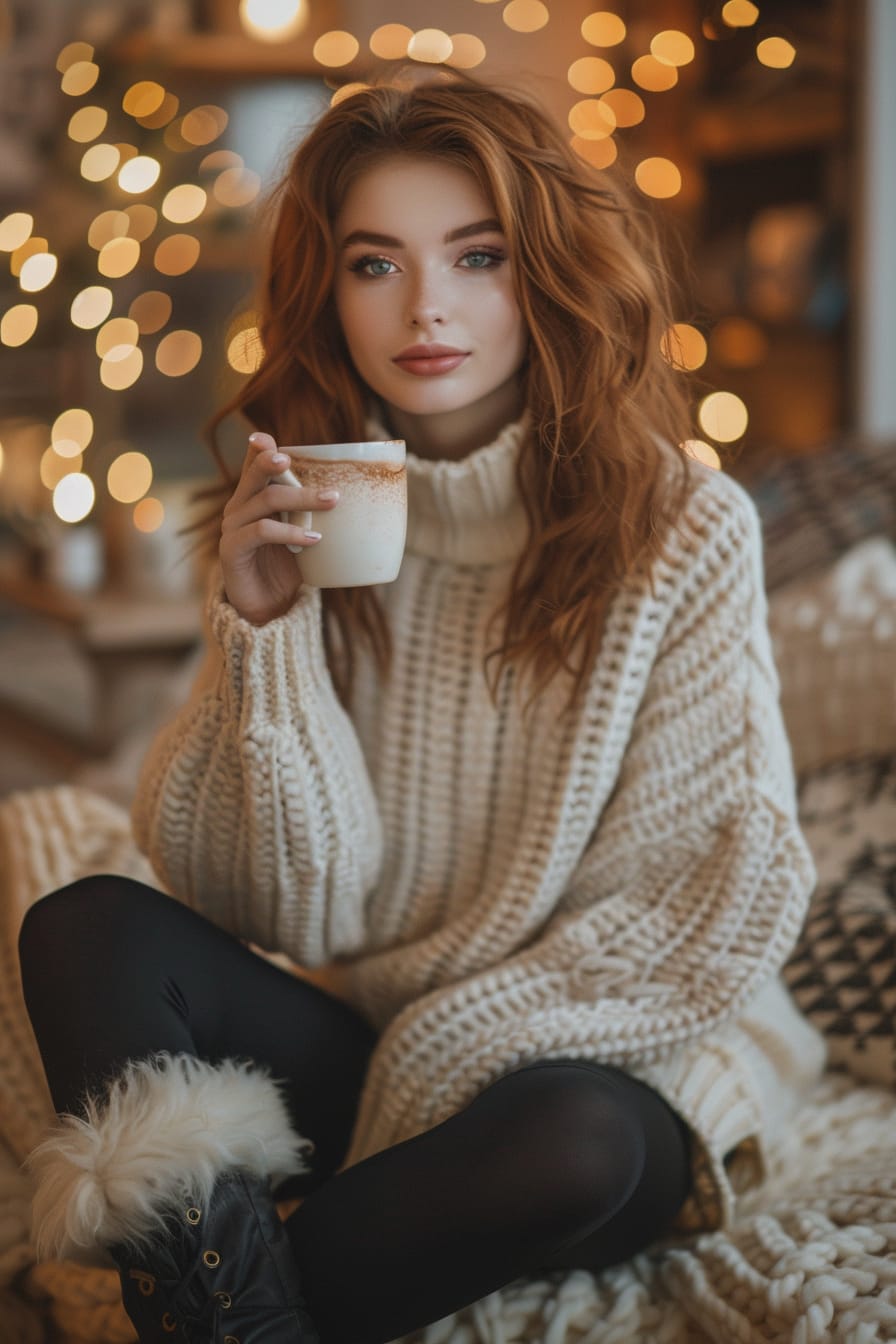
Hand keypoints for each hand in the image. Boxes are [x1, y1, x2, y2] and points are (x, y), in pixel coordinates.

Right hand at [219, 432, 339, 625]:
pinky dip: (291, 533)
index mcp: (253, 498)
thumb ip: (317, 514)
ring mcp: (233, 528)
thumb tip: (361, 498)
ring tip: (331, 502)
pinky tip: (313, 540)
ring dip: (301, 498)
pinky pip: (262, 532)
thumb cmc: (287, 567)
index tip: (269, 439)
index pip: (253, 465)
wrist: (267, 607)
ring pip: (266, 500)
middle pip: (255, 475)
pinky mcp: (232, 550)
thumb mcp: (304, 534)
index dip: (258, 449)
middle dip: (274, 463)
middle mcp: (238, 508)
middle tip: (292, 460)